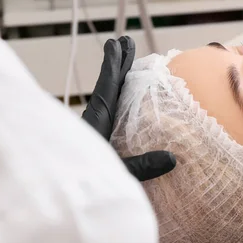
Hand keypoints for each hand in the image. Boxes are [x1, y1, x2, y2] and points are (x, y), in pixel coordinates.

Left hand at [82, 36, 175, 180]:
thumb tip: (172, 159)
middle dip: (116, 64)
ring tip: (127, 59)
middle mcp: (96, 122)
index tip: (118, 44)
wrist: (69, 201)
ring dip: (118, 78)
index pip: (107, 88)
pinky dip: (119, 97)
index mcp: (97, 124)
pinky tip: (128, 97)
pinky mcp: (100, 139)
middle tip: (124, 40)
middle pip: (108, 86)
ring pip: (109, 97)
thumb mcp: (120, 175)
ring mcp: (97, 130)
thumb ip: (142, 166)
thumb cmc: (91, 188)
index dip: (113, 66)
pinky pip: (111, 111)